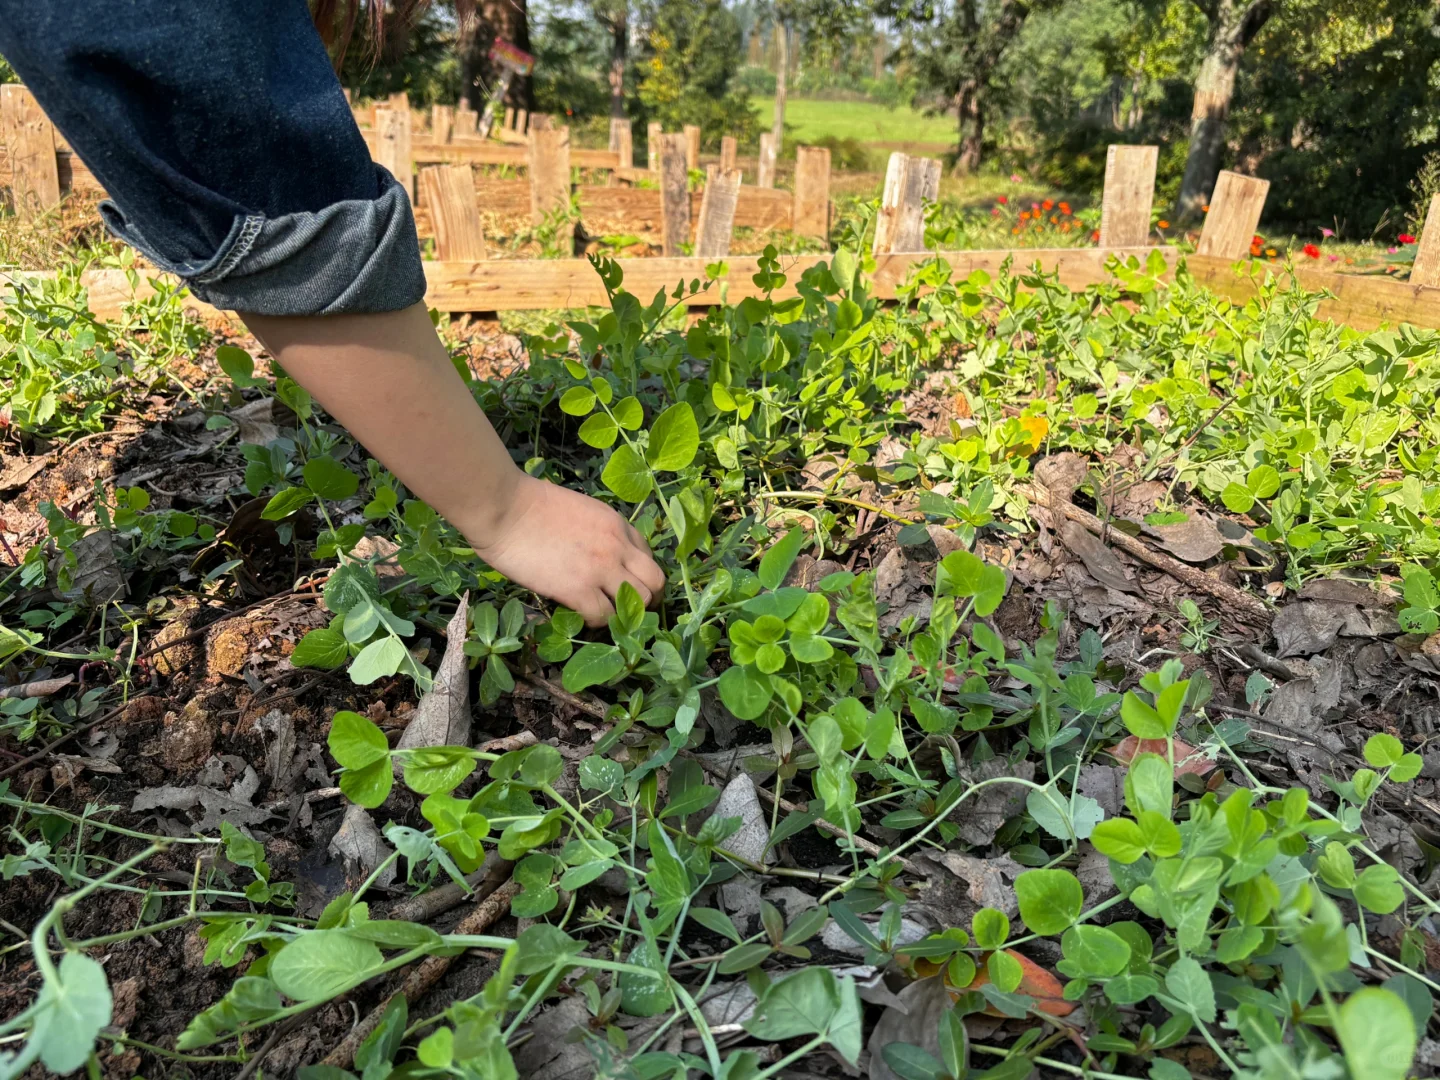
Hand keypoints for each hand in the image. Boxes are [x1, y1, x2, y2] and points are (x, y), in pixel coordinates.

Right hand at [465, 472, 665, 625]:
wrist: (505, 508)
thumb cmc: (529, 504)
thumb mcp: (580, 509)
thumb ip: (597, 532)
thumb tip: (596, 556)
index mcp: (617, 525)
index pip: (648, 555)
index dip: (640, 574)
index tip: (626, 584)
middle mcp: (617, 547)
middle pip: (655, 582)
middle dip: (648, 599)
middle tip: (630, 610)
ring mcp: (601, 569)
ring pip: (638, 603)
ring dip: (626, 613)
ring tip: (607, 616)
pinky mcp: (579, 590)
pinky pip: (604, 617)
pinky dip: (597, 622)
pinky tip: (581, 616)